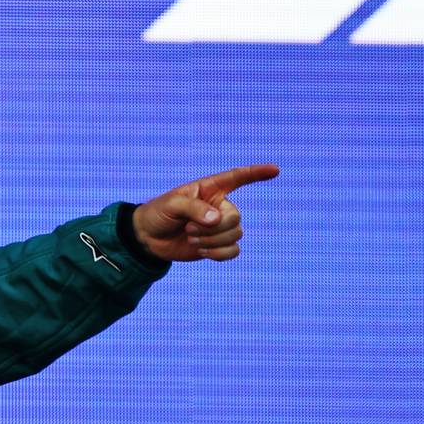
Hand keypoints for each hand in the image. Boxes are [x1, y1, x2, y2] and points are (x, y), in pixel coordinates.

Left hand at [132, 164, 279, 261]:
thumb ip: (194, 208)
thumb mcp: (171, 205)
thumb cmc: (158, 214)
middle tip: (189, 228)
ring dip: (212, 241)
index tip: (275, 170)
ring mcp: (219, 227)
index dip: (256, 173)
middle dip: (214, 228)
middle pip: (236, 217)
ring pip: (235, 235)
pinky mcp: (217, 245)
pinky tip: (202, 251)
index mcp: (210, 189)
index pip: (237, 177)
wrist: (148, 238)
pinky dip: (219, 254)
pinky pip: (233, 251)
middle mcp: (219, 206)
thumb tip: (217, 220)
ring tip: (190, 237)